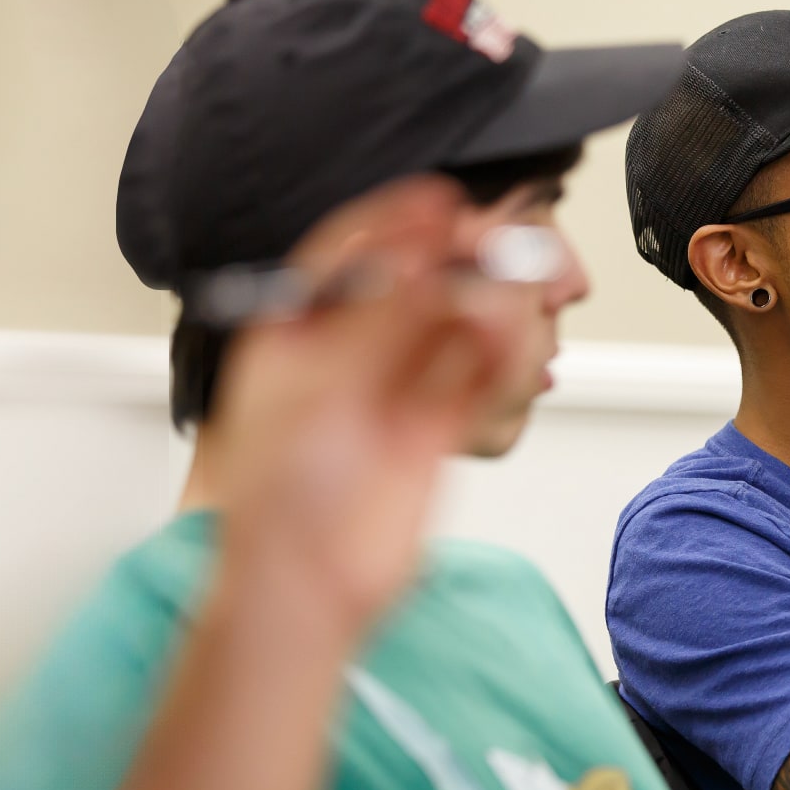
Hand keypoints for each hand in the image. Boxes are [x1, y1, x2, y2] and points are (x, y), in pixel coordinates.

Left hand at [215, 176, 515, 635]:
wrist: (305, 588)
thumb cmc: (277, 501)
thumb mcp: (319, 387)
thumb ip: (378, 320)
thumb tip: (421, 258)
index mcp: (297, 333)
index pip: (351, 255)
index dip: (397, 223)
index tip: (441, 200)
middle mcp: (347, 353)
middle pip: (412, 284)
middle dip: (455, 260)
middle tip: (495, 239)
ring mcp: (393, 390)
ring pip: (450, 326)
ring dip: (484, 303)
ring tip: (512, 288)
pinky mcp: (433, 427)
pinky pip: (474, 376)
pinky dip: (498, 354)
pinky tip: (510, 338)